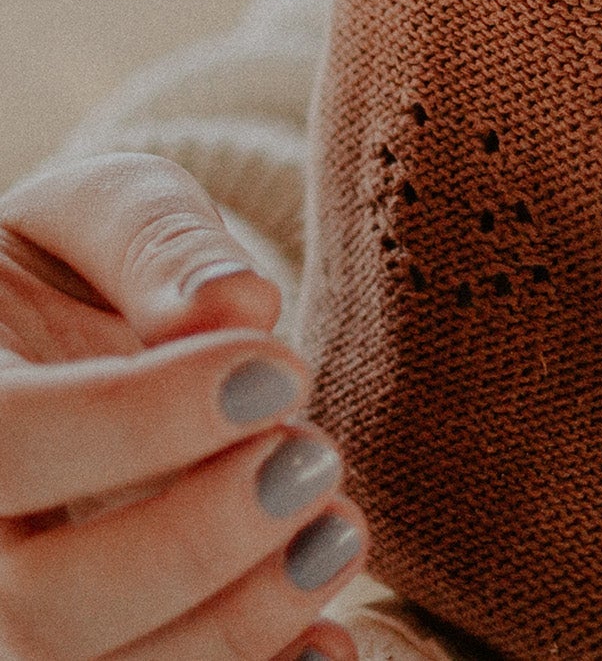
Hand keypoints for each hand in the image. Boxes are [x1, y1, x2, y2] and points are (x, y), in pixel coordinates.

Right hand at [0, 153, 362, 660]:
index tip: (280, 368)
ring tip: (339, 535)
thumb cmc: (73, 271)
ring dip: (231, 630)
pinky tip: (329, 639)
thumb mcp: (102, 214)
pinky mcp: (70, 655)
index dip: (139, 422)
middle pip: (33, 606)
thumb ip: (158, 241)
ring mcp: (2, 622)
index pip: (4, 442)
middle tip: (315, 457)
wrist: (44, 352)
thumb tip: (241, 305)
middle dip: (197, 543)